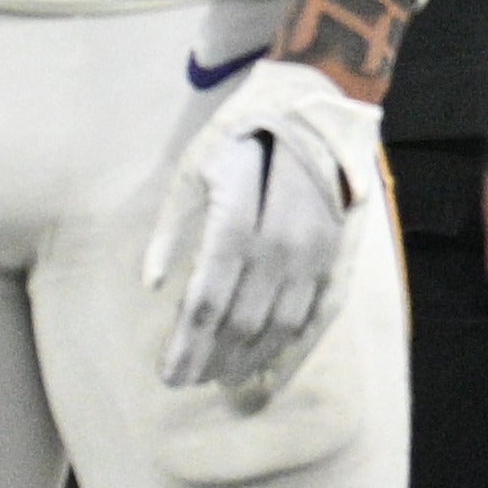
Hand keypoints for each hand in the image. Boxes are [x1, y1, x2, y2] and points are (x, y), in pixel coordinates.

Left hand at [147, 57, 380, 394]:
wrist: (315, 105)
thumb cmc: (241, 133)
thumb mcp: (192, 169)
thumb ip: (171, 229)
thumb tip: (149, 285)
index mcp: (237, 223)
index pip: (206, 303)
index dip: (186, 344)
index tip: (167, 373)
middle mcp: (280, 247)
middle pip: (240, 322)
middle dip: (209, 359)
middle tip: (185, 382)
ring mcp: (315, 255)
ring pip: (280, 325)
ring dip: (249, 360)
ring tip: (222, 381)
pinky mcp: (338, 256)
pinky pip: (319, 316)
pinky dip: (297, 351)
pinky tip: (275, 373)